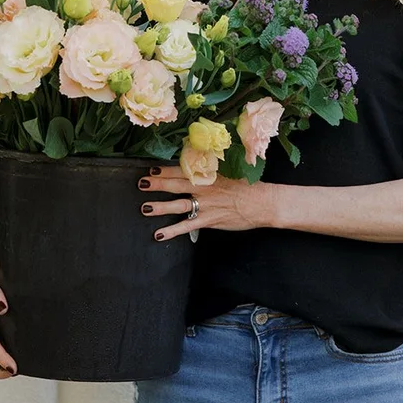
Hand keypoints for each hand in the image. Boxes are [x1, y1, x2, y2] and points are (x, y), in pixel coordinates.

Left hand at [138, 165, 275, 241]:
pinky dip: (172, 231)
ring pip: (178, 205)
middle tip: (141, 183)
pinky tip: (159, 234)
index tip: (151, 169)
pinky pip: (186, 226)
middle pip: (176, 184)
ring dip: (160, 206)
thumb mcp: (229, 173)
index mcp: (208, 174)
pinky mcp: (208, 220)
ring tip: (145, 208)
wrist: (262, 202)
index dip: (165, 170)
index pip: (183, 170)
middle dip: (157, 184)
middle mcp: (204, 188)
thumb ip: (211, 172)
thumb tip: (197, 168)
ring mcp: (205, 204)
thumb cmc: (247, 187)